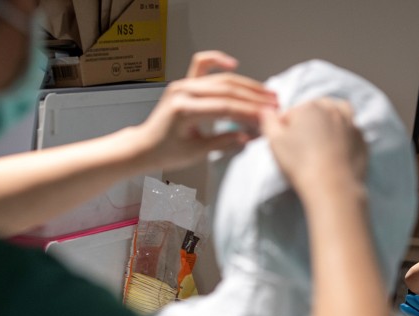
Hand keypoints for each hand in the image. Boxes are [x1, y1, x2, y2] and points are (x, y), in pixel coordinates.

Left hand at [131, 51, 277, 171]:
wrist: (145, 146)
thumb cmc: (165, 152)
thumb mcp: (195, 152)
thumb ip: (222, 142)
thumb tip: (247, 137)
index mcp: (184, 110)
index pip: (225, 107)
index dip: (249, 112)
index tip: (267, 117)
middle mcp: (183, 92)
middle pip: (227, 90)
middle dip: (254, 98)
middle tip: (274, 105)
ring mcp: (182, 84)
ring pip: (221, 79)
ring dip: (246, 85)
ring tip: (266, 93)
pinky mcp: (184, 83)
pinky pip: (202, 64)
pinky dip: (218, 60)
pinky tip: (233, 64)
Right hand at [260, 98, 367, 197]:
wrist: (333, 188)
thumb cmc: (301, 164)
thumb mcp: (275, 142)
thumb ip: (268, 121)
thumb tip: (266, 110)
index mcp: (310, 107)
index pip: (291, 113)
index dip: (284, 128)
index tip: (283, 144)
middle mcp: (333, 110)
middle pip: (316, 110)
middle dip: (308, 122)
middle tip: (302, 144)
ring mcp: (351, 124)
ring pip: (338, 115)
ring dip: (329, 122)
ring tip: (322, 139)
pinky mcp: (362, 140)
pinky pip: (352, 132)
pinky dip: (344, 136)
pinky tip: (336, 151)